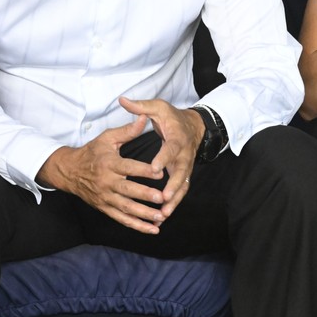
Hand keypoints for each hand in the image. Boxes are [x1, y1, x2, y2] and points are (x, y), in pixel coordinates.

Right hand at [36, 98, 204, 233]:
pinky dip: (137, 225)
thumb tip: (145, 118)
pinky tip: (153, 230)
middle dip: (145, 196)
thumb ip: (128, 130)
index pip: (129, 168)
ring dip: (144, 215)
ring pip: (126, 208)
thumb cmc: (92, 152)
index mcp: (109, 163)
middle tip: (162, 198)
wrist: (69, 171)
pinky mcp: (105, 208)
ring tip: (161, 217)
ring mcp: (105, 198)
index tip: (160, 173)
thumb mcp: (107, 138)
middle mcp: (107, 182)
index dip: (145, 171)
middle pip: (128, 191)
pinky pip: (122, 219)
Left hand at [118, 97, 204, 221]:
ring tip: (162, 214)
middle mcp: (184, 154)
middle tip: (163, 199)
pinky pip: (180, 192)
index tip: (154, 169)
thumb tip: (123, 100)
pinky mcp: (183, 175)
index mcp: (176, 138)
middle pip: (181, 173)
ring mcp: (185, 166)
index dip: (163, 159)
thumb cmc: (173, 117)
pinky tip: (162, 216)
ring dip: (174, 201)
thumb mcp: (159, 107)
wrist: (193, 126)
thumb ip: (141, 106)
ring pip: (182, 186)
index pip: (171, 149)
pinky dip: (173, 204)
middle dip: (172, 187)